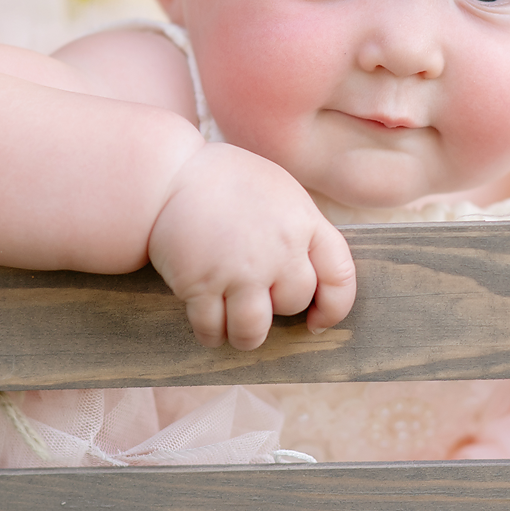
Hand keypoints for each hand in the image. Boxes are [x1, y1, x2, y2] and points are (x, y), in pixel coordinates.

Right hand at [147, 142, 357, 348]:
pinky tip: (207, 325)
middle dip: (276, 307)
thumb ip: (301, 232)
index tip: (317, 320)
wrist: (170, 174)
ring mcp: (239, 269)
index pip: (340, 277)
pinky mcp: (200, 284)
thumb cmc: (226, 182)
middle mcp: (278, 249)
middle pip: (293, 303)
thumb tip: (313, 278)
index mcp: (303, 222)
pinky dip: (210, 334)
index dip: (334, 308)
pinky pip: (212, 329)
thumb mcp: (281, 193)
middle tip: (255, 295)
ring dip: (245, 335)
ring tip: (235, 328)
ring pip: (254, 331)